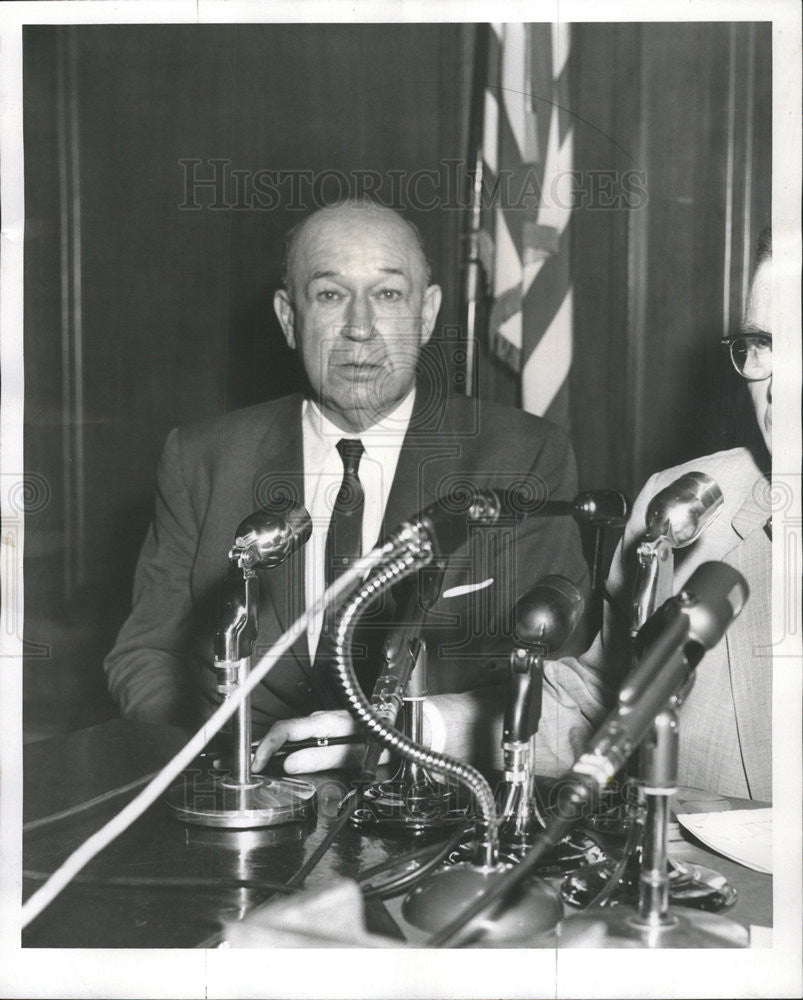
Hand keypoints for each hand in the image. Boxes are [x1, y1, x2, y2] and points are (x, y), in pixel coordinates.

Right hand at [252, 710, 387, 773]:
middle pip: (282, 730)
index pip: (286, 729)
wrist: (396, 730)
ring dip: (273, 748)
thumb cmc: (379, 740)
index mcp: (326, 722)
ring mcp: (321, 721)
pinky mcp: (324, 727)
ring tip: (260, 765)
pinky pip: (299, 737)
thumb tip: (291, 763)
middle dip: (262, 748)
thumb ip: (322, 758)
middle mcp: (320, 718)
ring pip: (290, 734)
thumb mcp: (354, 754)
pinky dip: (285, 747)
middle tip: (251, 768)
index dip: (266, 746)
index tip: (256, 763)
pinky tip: (280, 759)